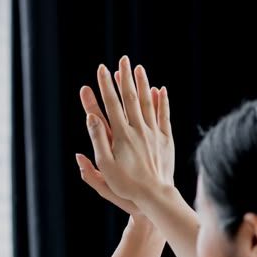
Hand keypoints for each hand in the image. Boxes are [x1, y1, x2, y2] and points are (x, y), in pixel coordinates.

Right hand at [82, 57, 174, 214]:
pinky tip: (161, 89)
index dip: (106, 86)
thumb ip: (98, 140)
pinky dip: (162, 101)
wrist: (154, 196)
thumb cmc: (125, 185)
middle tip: (122, 59)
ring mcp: (153, 133)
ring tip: (139, 68)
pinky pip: (164, 116)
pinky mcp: (165, 140)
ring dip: (143, 84)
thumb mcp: (104, 166)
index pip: (111, 104)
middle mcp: (138, 130)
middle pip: (130, 98)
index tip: (102, 69)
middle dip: (125, 77)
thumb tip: (91, 117)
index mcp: (121, 135)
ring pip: (148, 103)